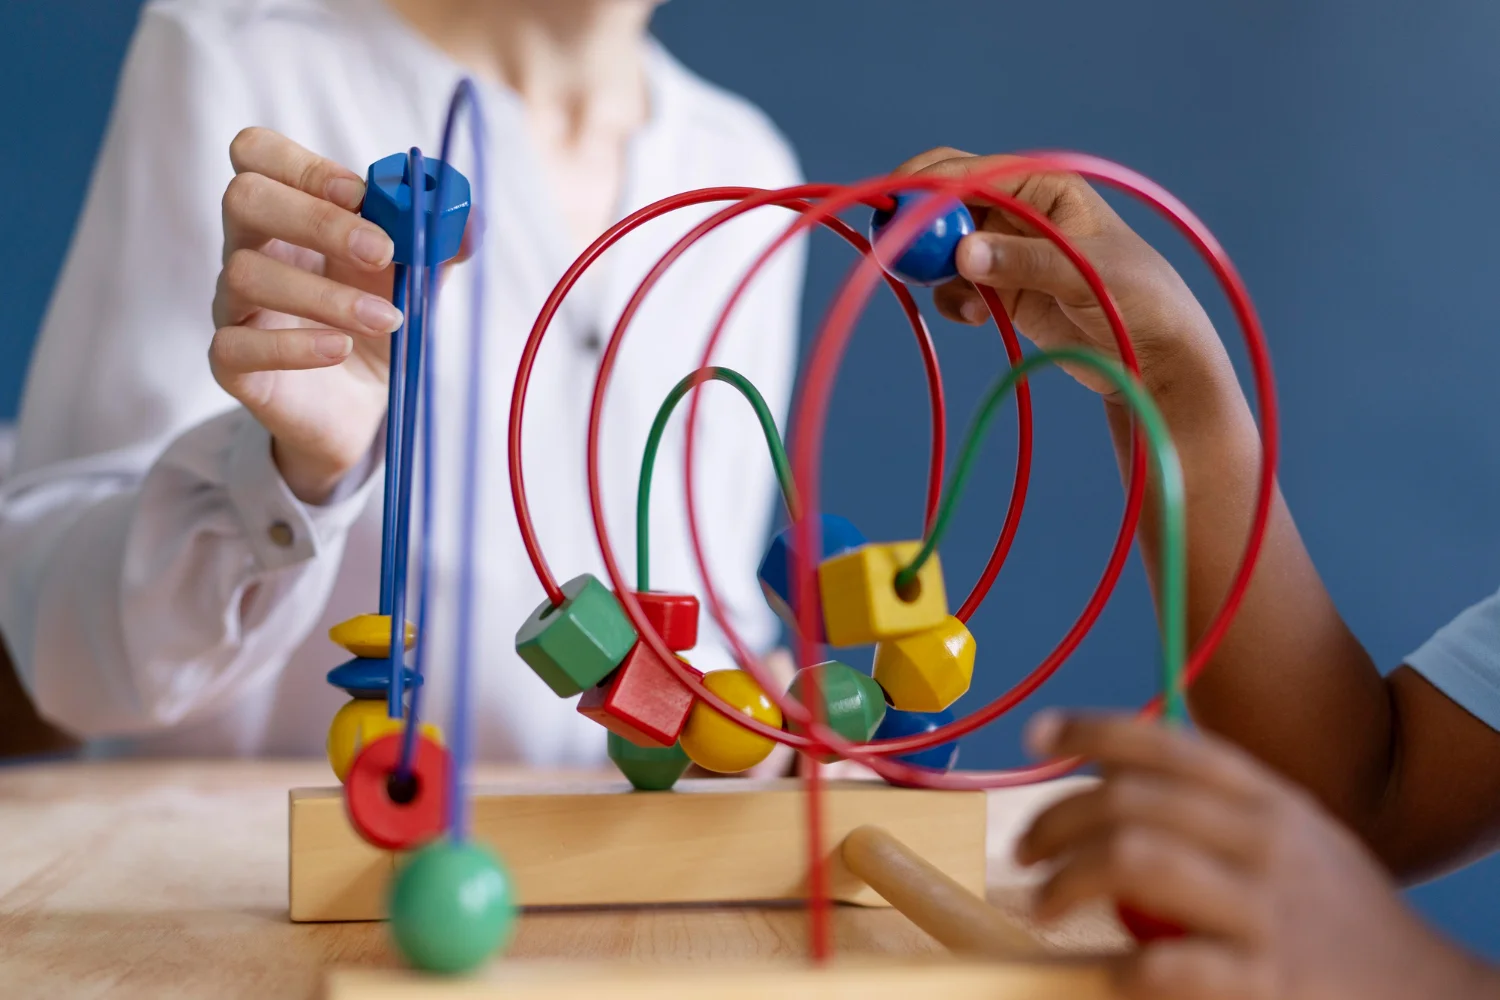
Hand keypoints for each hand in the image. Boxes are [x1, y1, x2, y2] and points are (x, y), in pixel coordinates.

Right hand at [211, 128, 400, 504]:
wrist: (363, 406)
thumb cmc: (376, 325)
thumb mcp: (414, 279)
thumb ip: (437, 245)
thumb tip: (470, 217)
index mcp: (288, 213)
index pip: (258, 154)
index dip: (305, 164)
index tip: (362, 194)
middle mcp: (249, 248)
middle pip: (244, 198)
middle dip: (318, 219)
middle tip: (381, 252)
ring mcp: (233, 305)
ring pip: (246, 274)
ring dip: (326, 294)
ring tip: (386, 321)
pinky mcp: (231, 363)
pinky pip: (237, 344)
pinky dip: (294, 345)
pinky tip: (339, 348)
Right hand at [894, 148, 1226, 400]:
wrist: (1155, 357)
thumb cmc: (1139, 299)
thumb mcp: (1085, 274)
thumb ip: (1024, 262)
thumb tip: (963, 253)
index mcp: (1042, 187)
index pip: (969, 172)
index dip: (926, 185)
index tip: (892, 210)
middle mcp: (1019, 212)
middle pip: (947, 204)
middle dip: (919, 226)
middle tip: (893, 253)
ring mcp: (1008, 252)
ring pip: (944, 248)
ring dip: (935, 270)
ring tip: (960, 301)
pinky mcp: (1003, 290)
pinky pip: (956, 285)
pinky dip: (951, 299)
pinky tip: (973, 318)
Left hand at [1015, 712, 1492, 999]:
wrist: (1427, 995)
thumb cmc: (1340, 914)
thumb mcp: (1295, 835)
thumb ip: (1219, 808)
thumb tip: (1113, 789)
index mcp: (1267, 799)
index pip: (1166, 744)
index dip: (1092, 729)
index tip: (1037, 734)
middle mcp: (1265, 841)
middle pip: (1130, 800)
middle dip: (1055, 820)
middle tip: (1024, 851)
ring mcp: (1265, 911)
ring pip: (1136, 859)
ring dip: (1068, 881)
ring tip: (1044, 905)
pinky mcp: (1265, 982)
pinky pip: (1167, 964)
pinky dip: (1122, 967)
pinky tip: (1110, 972)